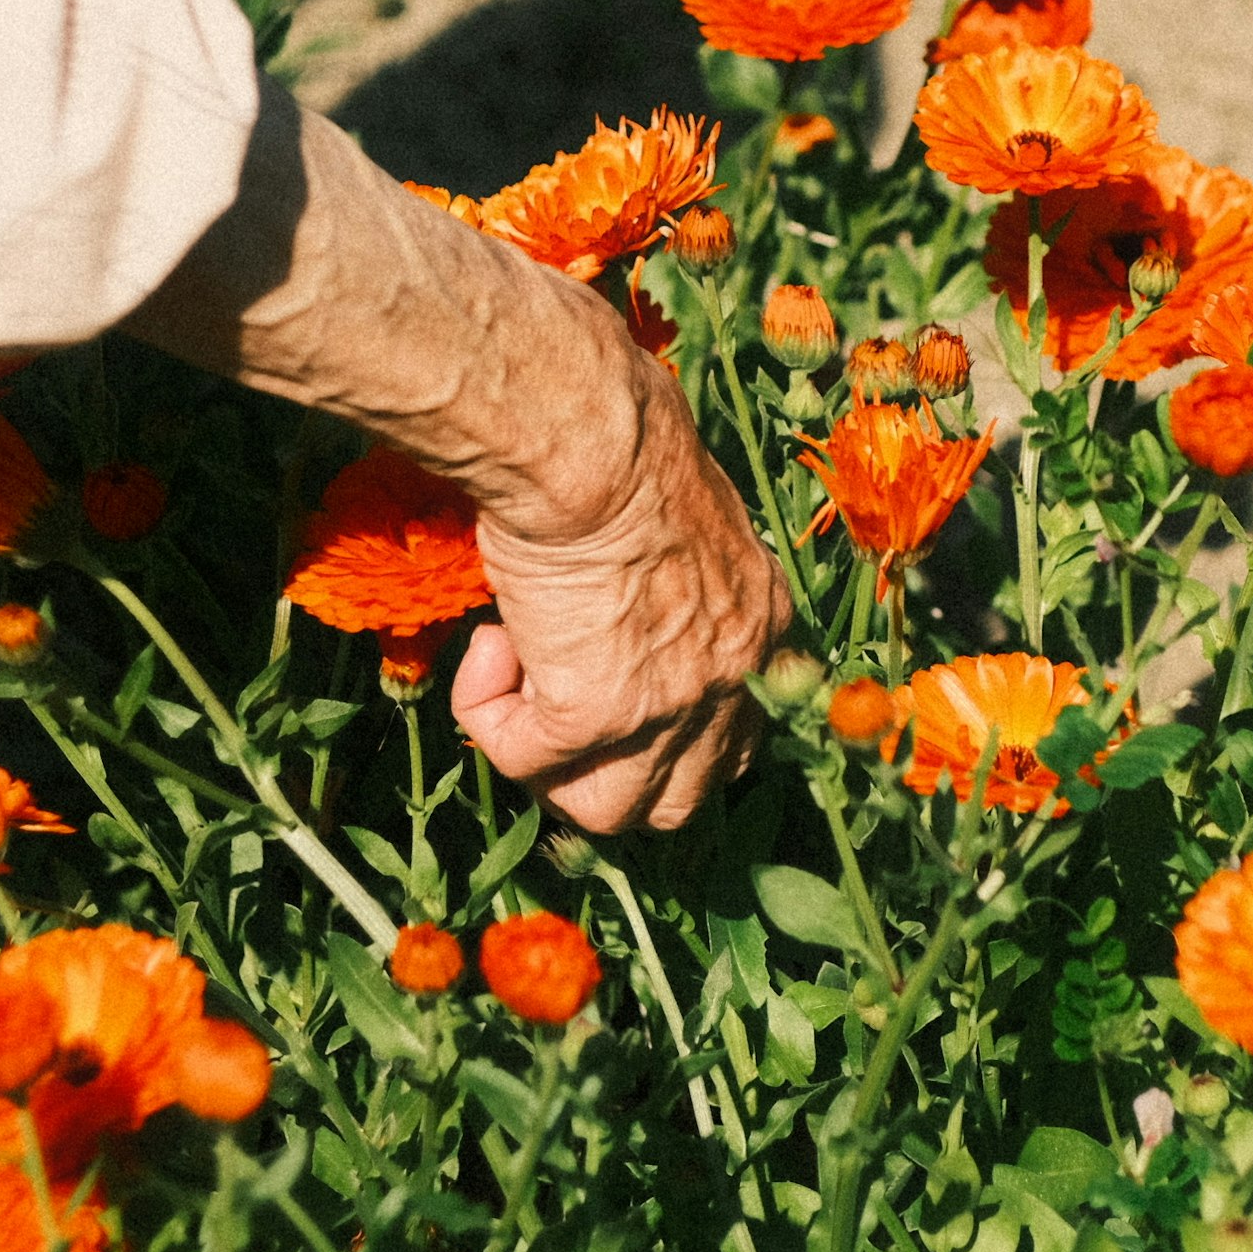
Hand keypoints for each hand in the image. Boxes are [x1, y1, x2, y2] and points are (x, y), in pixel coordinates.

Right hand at [452, 348, 785, 832]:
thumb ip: (665, 582)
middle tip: (550, 707)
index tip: (612, 702)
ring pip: (607, 810)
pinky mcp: (596, 718)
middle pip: (680, 799)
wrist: (589, 441)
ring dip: (548, 763)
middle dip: (609, 774)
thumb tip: (609, 611)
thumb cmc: (619, 447)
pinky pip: (526, 760)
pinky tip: (490, 646)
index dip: (668, 742)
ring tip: (515, 678)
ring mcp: (673, 710)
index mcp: (763, 626)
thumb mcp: (674, 521)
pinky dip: (490, 713)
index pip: (737, 739)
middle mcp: (737, 680)